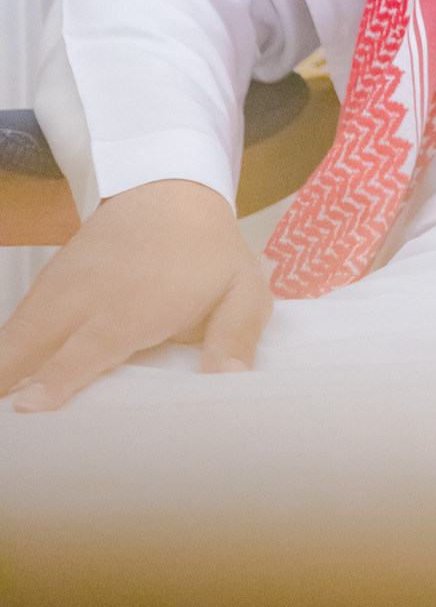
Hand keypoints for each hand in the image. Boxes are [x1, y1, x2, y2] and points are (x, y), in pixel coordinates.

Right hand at [0, 179, 272, 410]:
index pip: (95, 342)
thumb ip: (235, 336)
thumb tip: (229, 381)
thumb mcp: (241, 288)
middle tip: (7, 418)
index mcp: (142, 302)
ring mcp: (67, 283)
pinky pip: (20, 317)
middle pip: (40, 336)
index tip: (31, 406)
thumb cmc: (208, 249)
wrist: (171, 188)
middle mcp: (95, 292)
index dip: (61, 374)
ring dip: (6, 362)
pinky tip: (4, 376)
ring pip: (21, 326)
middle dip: (12, 373)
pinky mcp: (51, 280)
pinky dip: (9, 345)